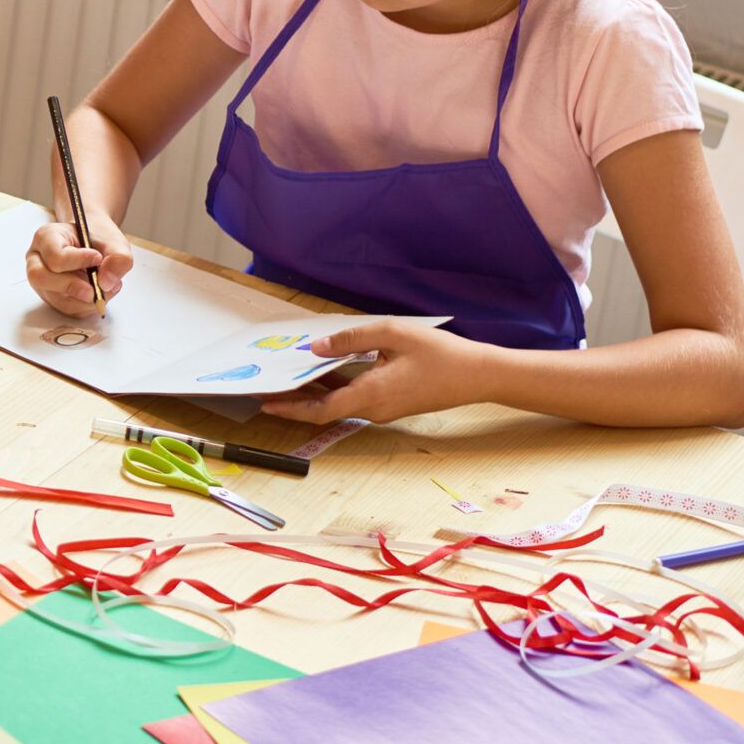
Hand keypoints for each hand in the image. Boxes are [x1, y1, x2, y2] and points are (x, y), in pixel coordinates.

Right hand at [26, 217, 131, 316]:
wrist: (94, 243)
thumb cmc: (97, 238)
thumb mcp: (114, 241)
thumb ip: (117, 258)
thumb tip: (106, 283)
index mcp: (46, 238)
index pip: (53, 255)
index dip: (78, 260)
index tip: (98, 258)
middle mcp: (37, 260)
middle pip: (41, 278)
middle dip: (71, 287)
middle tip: (94, 290)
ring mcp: (43, 281)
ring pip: (55, 298)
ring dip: (84, 300)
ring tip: (106, 288)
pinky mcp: (52, 297)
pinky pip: (67, 309)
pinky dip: (87, 306)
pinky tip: (99, 293)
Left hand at [259, 320, 489, 423]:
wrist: (479, 375)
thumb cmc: (441, 353)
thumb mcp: (393, 334)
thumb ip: (352, 339)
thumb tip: (316, 348)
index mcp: (372, 393)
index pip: (321, 409)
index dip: (290, 408)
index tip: (266, 403)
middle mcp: (374, 408)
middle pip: (325, 408)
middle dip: (293, 399)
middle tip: (265, 388)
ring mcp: (383, 409)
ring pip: (340, 402)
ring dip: (313, 391)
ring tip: (285, 375)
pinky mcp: (391, 404)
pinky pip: (355, 397)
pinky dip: (334, 386)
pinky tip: (320, 369)